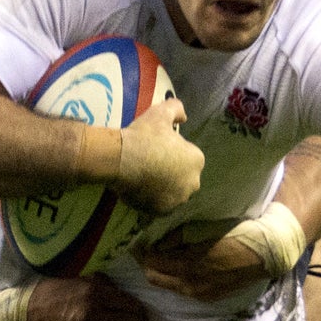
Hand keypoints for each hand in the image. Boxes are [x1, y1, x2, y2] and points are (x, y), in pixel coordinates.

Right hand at [113, 95, 203, 214]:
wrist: (123, 159)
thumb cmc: (145, 136)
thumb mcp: (161, 113)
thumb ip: (176, 109)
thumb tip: (183, 115)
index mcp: (197, 160)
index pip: (187, 158)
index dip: (172, 152)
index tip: (157, 149)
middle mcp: (193, 183)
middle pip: (182, 178)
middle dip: (171, 173)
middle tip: (150, 164)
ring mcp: (177, 200)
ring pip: (172, 193)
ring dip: (163, 188)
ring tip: (143, 177)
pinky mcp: (162, 211)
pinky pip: (159, 205)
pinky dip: (152, 200)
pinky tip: (139, 189)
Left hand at [141, 225, 267, 300]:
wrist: (268, 253)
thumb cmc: (239, 232)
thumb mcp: (207, 229)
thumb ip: (180, 235)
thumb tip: (159, 239)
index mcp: (189, 264)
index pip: (151, 261)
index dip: (141, 250)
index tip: (137, 239)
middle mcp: (191, 283)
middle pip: (154, 276)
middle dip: (146, 262)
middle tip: (145, 247)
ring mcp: (200, 293)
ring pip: (168, 284)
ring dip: (161, 271)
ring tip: (163, 254)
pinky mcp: (209, 296)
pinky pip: (183, 288)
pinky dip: (177, 277)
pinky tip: (182, 263)